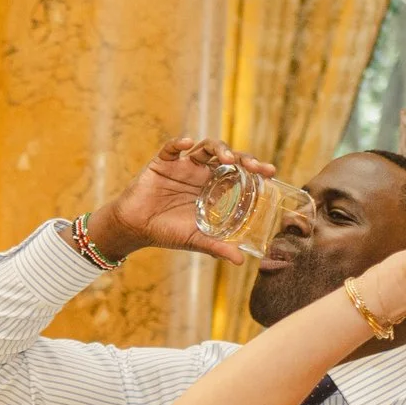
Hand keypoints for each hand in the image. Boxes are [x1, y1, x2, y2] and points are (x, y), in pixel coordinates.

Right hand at [80, 137, 278, 264]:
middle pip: (226, 156)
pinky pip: (171, 148)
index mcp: (212, 187)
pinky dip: (178, 143)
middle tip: (256, 167)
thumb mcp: (196, 239)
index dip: (255, 170)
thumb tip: (241, 261)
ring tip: (226, 158)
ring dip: (218, 149)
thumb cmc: (167, 232)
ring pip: (204, 147)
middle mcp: (200, 173)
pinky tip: (187, 143)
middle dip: (243, 158)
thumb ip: (218, 246)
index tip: (271, 174)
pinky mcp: (162, 162)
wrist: (135, 229)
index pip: (238, 173)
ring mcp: (182, 166)